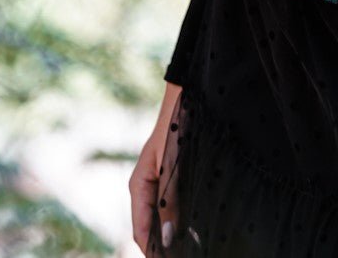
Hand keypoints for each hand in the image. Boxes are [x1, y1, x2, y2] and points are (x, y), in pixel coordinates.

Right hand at [129, 83, 181, 254]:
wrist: (190, 96)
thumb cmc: (179, 127)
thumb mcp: (173, 166)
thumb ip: (169, 202)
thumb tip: (166, 239)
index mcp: (139, 186)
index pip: (141, 233)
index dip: (154, 252)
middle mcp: (147, 188)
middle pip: (152, 229)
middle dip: (166, 246)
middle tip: (189, 253)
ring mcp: (160, 183)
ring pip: (165, 219)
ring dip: (177, 233)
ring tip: (195, 246)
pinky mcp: (174, 177)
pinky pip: (174, 206)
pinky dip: (184, 219)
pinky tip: (198, 227)